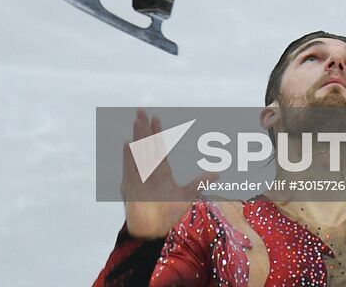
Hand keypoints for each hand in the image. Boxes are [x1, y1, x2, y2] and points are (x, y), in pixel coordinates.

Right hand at [122, 110, 200, 239]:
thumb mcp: (187, 195)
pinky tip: (128, 143)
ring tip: (137, 121)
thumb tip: (217, 173)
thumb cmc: (169, 215)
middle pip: (147, 146)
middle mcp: (150, 172)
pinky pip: (130, 170)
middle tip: (141, 111)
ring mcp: (140, 179)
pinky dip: (128, 157)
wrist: (157, 234)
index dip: (157, 133)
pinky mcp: (132, 189)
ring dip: (138, 137)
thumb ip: (200, 182)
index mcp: (161, 172)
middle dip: (145, 129)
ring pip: (139, 153)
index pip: (158, 148)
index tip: (156, 117)